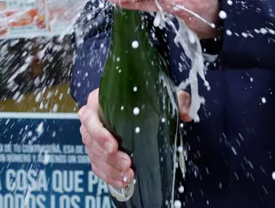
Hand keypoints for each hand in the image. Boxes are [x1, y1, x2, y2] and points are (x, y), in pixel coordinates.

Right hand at [79, 89, 193, 189]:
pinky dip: (108, 176)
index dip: (99, 133)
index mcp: (99, 101)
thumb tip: (185, 114)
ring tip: (129, 175)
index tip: (114, 145)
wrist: (138, 103)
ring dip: (110, 169)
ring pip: (94, 156)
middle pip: (90, 141)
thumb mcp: (162, 93)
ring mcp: (93, 137)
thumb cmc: (144, 97)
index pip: (89, 117)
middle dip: (109, 157)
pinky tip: (123, 181)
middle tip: (128, 164)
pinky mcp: (97, 151)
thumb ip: (176, 99)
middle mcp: (93, 119)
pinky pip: (97, 166)